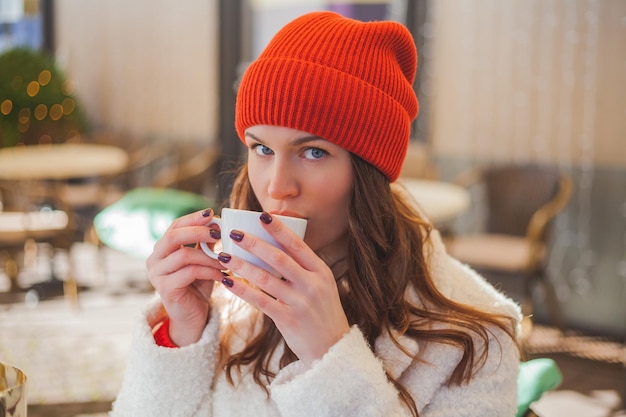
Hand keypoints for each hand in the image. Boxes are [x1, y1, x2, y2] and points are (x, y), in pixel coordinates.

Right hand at [147, 209, 224, 345]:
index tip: (211, 213)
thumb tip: (216, 222)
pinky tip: (222, 275)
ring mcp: (157, 275)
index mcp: (162, 249)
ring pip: (184, 255)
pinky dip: (210, 271)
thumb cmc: (198, 286)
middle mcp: (154, 260)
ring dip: (209, 256)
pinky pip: (190, 272)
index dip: (193, 218)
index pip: (174, 226)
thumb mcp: (202, 261)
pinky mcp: (165, 288)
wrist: (192, 318)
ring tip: (226, 261)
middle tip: (219, 233)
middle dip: (198, 231)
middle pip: (173, 236)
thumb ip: (205, 244)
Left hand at [217, 212, 349, 366]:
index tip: (262, 215)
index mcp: (321, 272)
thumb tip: (277, 246)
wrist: (332, 348)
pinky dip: (242, 290)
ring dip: (242, 265)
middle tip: (234, 233)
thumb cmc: (322, 312)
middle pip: (278, 258)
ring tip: (224, 256)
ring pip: (265, 278)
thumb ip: (303, 268)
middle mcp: (312, 284)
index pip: (297, 245)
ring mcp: (300, 302)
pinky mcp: (288, 319)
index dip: (279, 229)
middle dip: (254, 243)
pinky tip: (227, 281)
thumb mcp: (322, 286)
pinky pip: (260, 301)